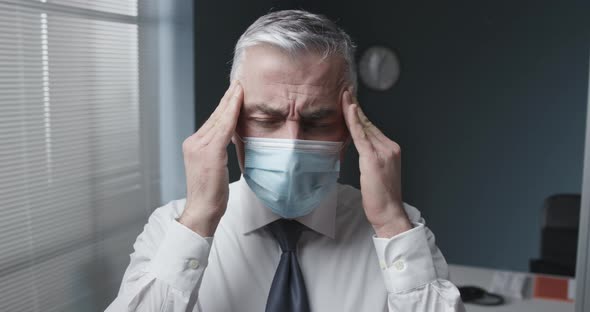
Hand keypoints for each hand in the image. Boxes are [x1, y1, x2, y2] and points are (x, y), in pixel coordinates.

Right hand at [179, 81, 242, 236]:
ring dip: (231, 101)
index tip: (234, 92)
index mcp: (194, 145)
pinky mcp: (209, 152)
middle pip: (215, 116)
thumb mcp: (214, 168)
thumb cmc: (211, 194)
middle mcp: (194, 142)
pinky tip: (238, 102)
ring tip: (240, 87)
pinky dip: (231, 113)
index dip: (224, 106)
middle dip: (228, 98)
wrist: (202, 211)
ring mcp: (199, 146)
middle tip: (239, 82)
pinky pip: (223, 128)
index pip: (212, 121)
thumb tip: (231, 139)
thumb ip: (218, 151)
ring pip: (219, 118)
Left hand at [342, 90, 411, 237]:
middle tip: (345, 91)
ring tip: (344, 96)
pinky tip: (348, 110)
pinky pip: (361, 136)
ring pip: (364, 126)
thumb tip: (361, 150)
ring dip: (353, 109)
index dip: (360, 114)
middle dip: (355, 107)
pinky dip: (353, 122)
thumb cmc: (381, 197)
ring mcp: (383, 152)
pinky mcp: (374, 158)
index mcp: (391, 149)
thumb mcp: (377, 173)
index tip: (350, 102)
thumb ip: (371, 158)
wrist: (389, 212)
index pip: (372, 128)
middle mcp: (390, 147)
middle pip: (368, 123)